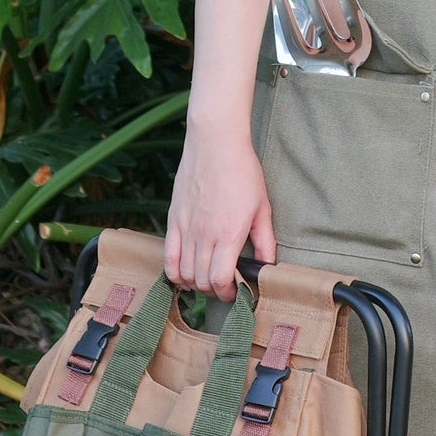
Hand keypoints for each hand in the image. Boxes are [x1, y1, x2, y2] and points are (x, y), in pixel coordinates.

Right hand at [164, 131, 276, 298]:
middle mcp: (204, 234)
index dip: (227, 293)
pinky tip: (184, 274)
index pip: (220, 280)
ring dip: (195, 283)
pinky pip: (167, 257)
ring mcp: (186, 228)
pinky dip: (174, 272)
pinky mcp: (173, 220)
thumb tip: (267, 266)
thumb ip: (265, 241)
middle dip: (214, 290)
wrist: (215, 143)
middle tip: (224, 286)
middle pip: (202, 281)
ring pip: (184, 273)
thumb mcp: (262, 207)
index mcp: (229, 234)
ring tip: (207, 279)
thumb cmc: (243, 172)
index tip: (235, 292)